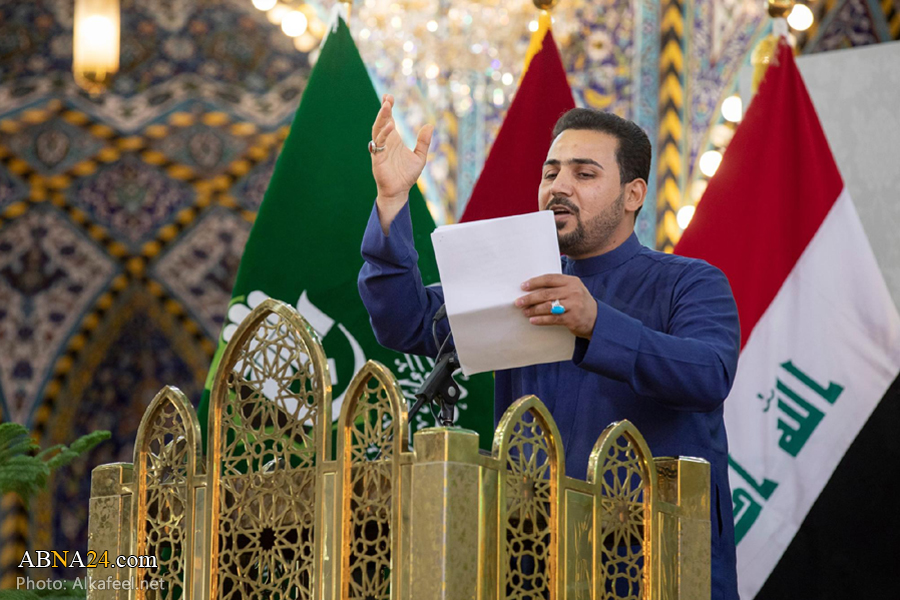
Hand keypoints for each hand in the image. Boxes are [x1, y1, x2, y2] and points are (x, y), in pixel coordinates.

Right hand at [371, 94, 433, 232]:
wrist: (399, 192)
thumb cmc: (406, 175)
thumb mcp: (420, 157)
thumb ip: (424, 142)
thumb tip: (430, 125)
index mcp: (393, 140)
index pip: (389, 120)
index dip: (387, 108)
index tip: (388, 96)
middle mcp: (386, 142)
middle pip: (381, 122)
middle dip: (384, 110)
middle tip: (387, 98)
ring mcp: (380, 149)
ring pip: (377, 130)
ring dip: (381, 118)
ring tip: (386, 107)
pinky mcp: (377, 158)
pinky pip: (378, 144)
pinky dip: (383, 135)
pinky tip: (390, 127)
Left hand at [515, 274, 597, 338]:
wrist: (596, 319)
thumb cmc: (579, 303)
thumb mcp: (572, 290)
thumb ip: (557, 287)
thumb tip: (532, 289)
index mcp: (571, 281)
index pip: (549, 279)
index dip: (534, 282)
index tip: (523, 286)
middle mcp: (573, 292)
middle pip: (546, 293)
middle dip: (530, 298)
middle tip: (518, 302)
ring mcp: (573, 305)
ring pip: (547, 306)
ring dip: (533, 309)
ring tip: (524, 311)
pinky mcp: (572, 318)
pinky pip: (552, 319)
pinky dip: (540, 320)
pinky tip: (532, 320)